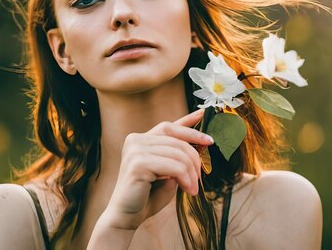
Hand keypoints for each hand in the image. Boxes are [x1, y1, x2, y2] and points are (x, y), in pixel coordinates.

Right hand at [100, 109, 213, 229]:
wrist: (127, 217)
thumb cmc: (148, 196)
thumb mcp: (168, 173)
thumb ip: (177, 158)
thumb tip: (200, 143)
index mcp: (140, 140)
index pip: (168, 126)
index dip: (188, 122)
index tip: (204, 115)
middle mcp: (135, 140)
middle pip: (177, 140)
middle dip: (195, 158)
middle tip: (200, 178)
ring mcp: (135, 150)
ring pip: (178, 154)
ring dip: (191, 173)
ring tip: (193, 189)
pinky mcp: (138, 163)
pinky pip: (174, 166)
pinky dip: (185, 178)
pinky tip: (188, 190)